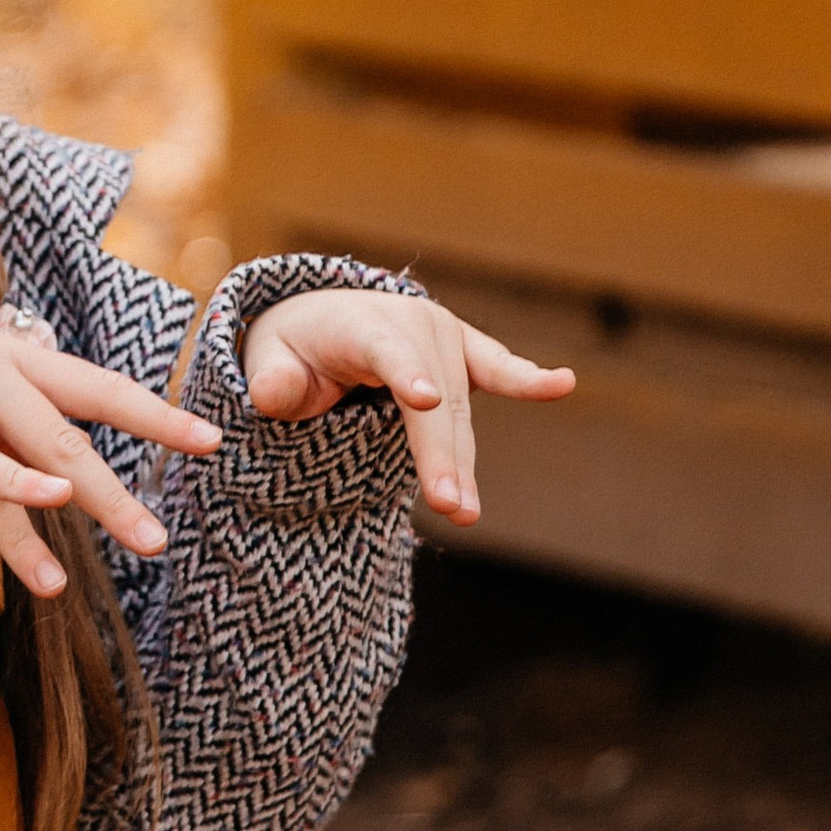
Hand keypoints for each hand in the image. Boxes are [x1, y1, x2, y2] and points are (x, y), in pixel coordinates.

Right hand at [0, 303, 221, 597]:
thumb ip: (17, 423)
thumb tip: (68, 470)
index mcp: (17, 361)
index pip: (100, 388)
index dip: (156, 415)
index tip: (212, 442)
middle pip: (70, 439)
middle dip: (117, 493)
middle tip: (160, 541)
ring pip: (26, 459)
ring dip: (69, 514)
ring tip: (97, 569)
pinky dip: (10, 488)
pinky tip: (44, 521)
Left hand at [241, 289, 573, 527]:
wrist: (320, 319)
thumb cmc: (292, 350)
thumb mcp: (268, 361)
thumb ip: (270, 380)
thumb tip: (273, 394)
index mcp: (359, 323)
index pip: (385, 352)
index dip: (405, 374)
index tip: (425, 400)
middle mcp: (409, 324)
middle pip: (433, 398)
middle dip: (441, 453)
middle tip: (450, 507)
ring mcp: (442, 336)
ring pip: (459, 409)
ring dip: (464, 461)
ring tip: (465, 511)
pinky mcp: (463, 352)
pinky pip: (497, 369)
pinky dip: (527, 380)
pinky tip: (561, 384)